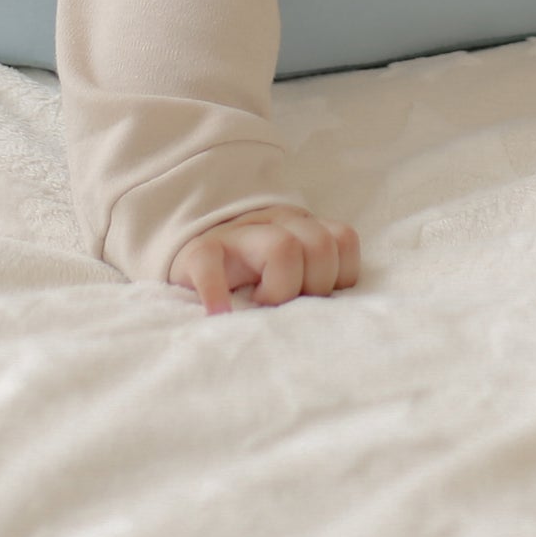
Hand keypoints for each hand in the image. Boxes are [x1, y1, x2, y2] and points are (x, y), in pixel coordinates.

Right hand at [171, 206, 361, 314]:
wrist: (192, 251)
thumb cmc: (253, 273)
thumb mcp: (292, 267)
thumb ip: (316, 275)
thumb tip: (342, 311)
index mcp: (301, 226)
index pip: (343, 239)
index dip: (339, 275)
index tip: (318, 298)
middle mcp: (274, 222)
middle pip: (320, 246)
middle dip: (313, 287)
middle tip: (289, 306)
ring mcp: (237, 234)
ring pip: (283, 247)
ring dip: (279, 289)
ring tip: (261, 306)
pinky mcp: (200, 251)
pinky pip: (212, 265)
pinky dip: (218, 293)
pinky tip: (220, 314)